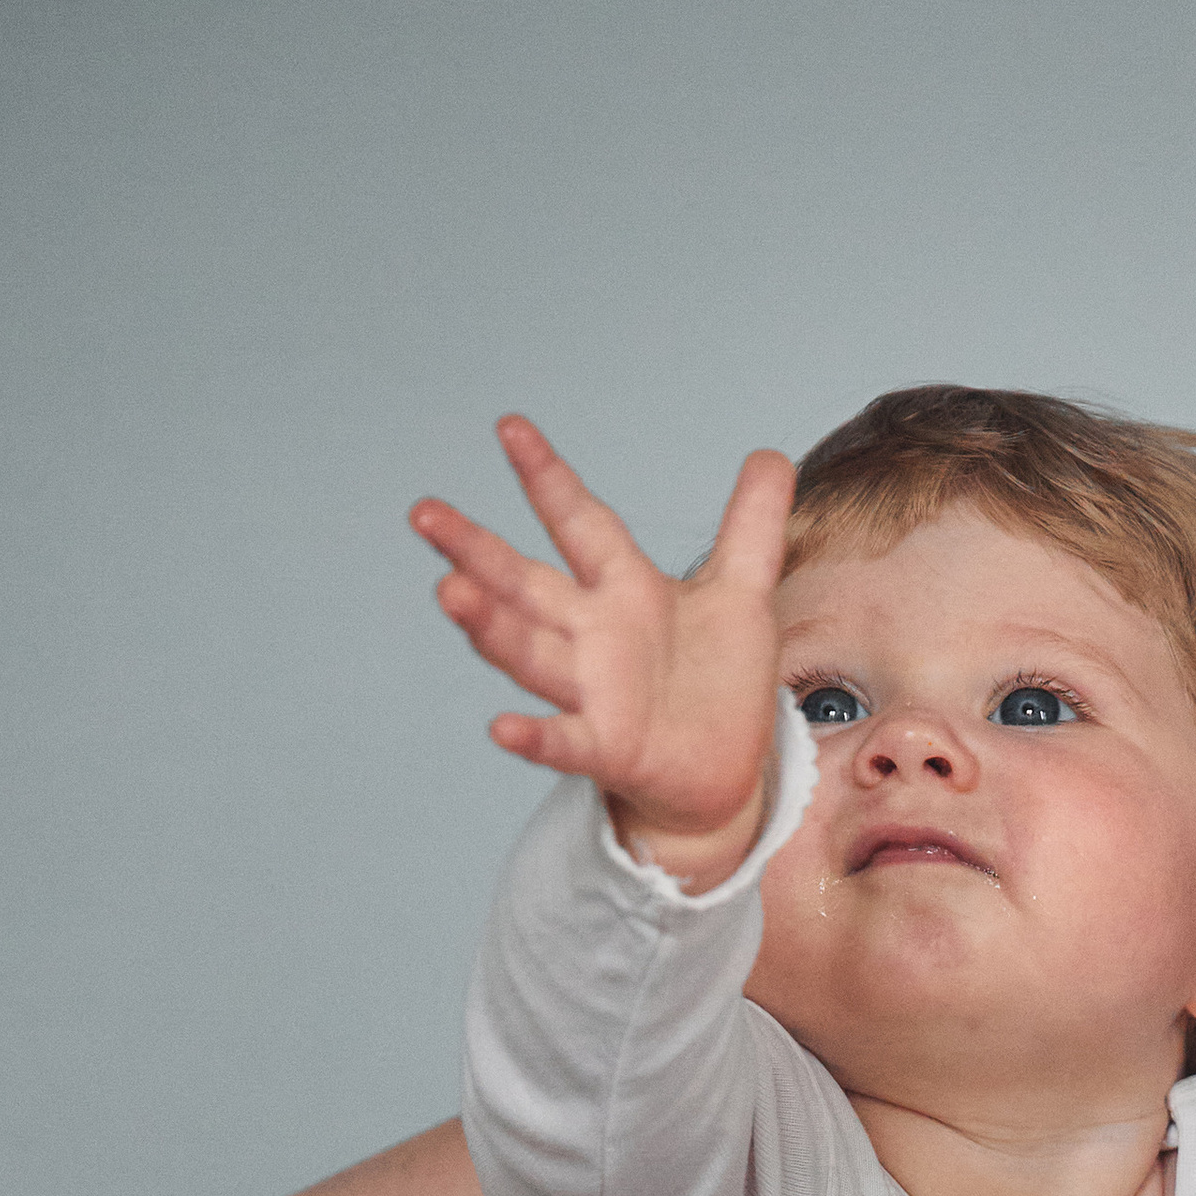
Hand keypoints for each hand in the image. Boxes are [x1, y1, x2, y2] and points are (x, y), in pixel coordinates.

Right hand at [410, 417, 793, 877]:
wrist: (727, 769)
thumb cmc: (720, 680)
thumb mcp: (745, 595)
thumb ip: (752, 527)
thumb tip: (771, 457)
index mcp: (625, 589)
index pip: (581, 522)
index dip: (548, 477)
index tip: (509, 427)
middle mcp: (595, 634)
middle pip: (525, 584)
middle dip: (476, 551)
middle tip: (424, 513)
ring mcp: (594, 692)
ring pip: (530, 651)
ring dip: (490, 627)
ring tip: (448, 591)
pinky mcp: (608, 748)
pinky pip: (564, 742)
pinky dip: (535, 737)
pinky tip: (500, 728)